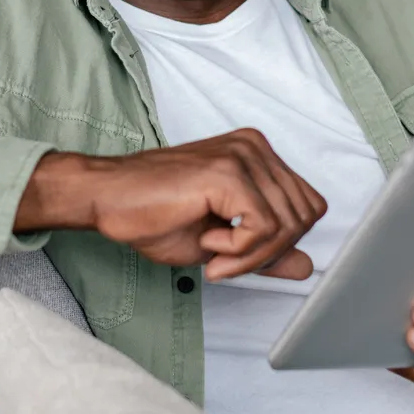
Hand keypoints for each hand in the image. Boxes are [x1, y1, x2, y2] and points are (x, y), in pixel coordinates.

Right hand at [18, 129, 326, 281]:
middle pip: (305, 215)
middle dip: (270, 252)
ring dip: (252, 255)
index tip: (241, 253)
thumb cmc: (152, 213)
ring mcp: (243, 154)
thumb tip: (308, 266)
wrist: (106, 197)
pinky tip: (208, 242)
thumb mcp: (222, 241)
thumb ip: (267, 249)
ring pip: (288, 224)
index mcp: (258, 155)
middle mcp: (256, 147)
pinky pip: (264, 228)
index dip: (282, 242)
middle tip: (225, 258)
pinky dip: (240, 251)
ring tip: (214, 251)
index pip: (308, 205)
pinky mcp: (228, 172)